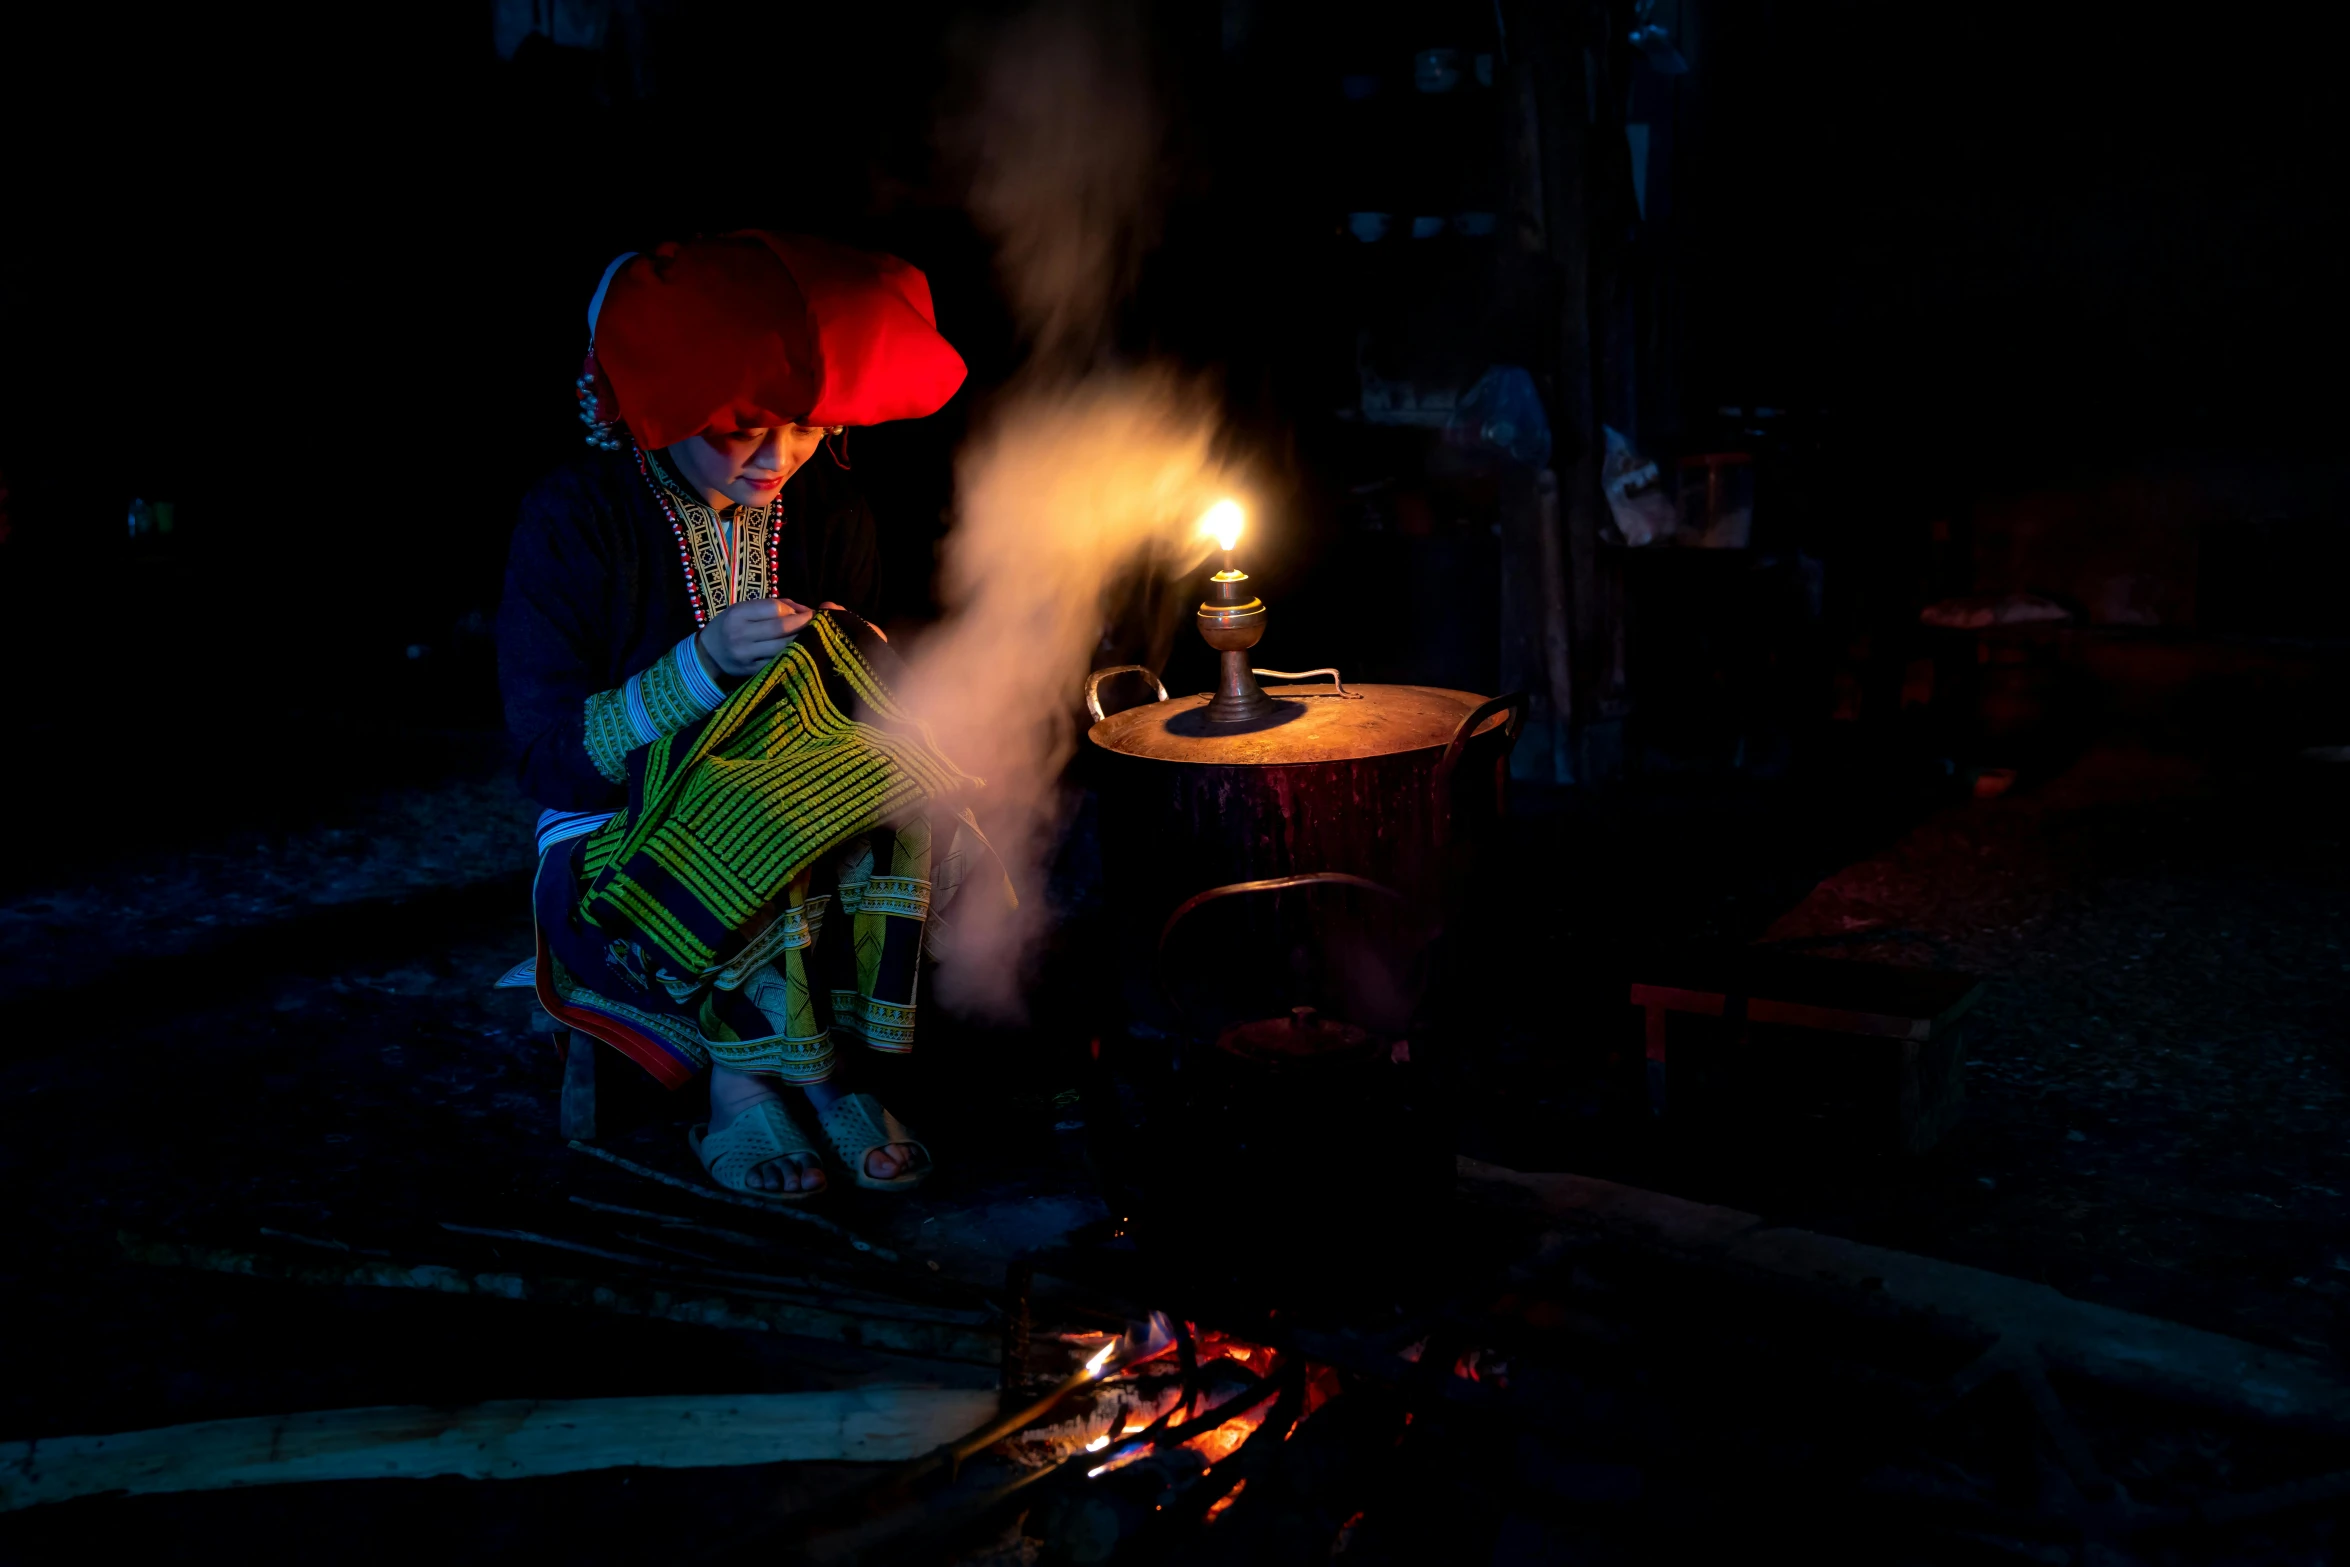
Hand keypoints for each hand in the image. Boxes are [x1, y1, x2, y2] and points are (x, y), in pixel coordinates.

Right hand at [697, 598, 816, 679]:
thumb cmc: (731, 627)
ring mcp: (746, 656)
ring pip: (784, 647)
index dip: (795, 610)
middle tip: (817, 624)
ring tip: (811, 637)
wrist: (708, 656)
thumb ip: (773, 606)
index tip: (807, 612)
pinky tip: (799, 653)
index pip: (775, 608)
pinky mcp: (752, 672)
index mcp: (738, 614)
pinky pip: (779, 662)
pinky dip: (792, 656)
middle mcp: (741, 634)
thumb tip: (804, 610)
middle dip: (804, 625)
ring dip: (802, 641)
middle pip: (782, 628)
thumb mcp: (744, 610)